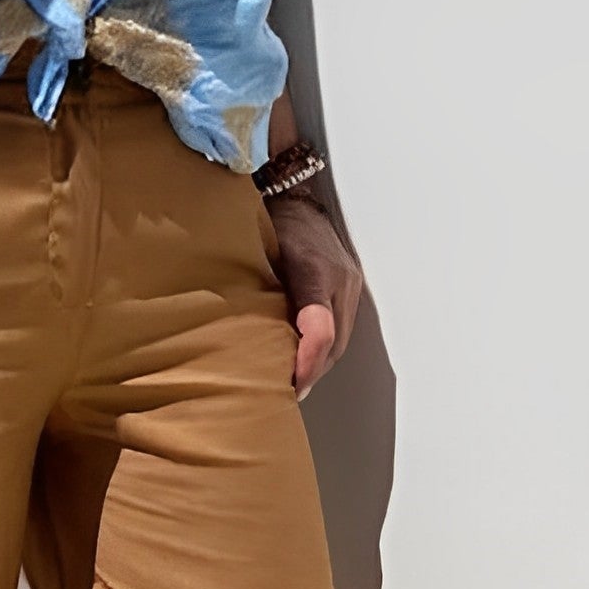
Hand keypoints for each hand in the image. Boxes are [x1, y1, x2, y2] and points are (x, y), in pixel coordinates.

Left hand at [263, 193, 361, 400]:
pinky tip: (305, 356)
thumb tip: (238, 341)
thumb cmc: (267, 224)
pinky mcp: (350, 285)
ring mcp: (350, 283)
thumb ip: (250, 294)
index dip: (307, 363)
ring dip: (319, 362)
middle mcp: (340, 279)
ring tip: (294, 381)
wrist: (295, 196)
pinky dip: (325, 346)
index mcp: (314, 271)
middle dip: (312, 372)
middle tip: (287, 392)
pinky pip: (342, 325)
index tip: (292, 384)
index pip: (320, 330)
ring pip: (341, 339)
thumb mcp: (252, 256)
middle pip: (334, 343)